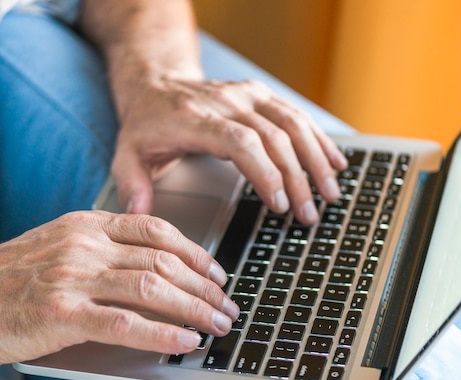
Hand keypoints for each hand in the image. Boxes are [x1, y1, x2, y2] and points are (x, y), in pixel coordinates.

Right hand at [0, 211, 237, 367]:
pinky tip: (185, 340)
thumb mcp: (57, 245)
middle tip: (226, 304)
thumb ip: (101, 249)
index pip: (156, 230)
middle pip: (163, 261)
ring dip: (194, 308)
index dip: (195, 251)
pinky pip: (126, 323)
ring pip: (153, 289)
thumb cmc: (7, 279)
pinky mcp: (62, 313)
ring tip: (217, 324)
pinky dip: (163, 333)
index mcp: (86, 224)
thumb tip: (151, 269)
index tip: (216, 271)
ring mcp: (74, 277)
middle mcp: (84, 246)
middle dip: (204, 286)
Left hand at [111, 77, 347, 223]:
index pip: (239, 142)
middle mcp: (225, 103)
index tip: (278, 205)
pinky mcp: (258, 95)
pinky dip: (317, 139)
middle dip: (296, 179)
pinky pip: (295, 114)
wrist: (156, 83)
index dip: (264, 172)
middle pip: (273, 137)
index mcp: (193, 119)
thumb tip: (140, 212)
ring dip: (315, 160)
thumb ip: (131, 184)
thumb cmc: (146, 123)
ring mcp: (245, 96)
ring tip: (331, 193)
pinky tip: (335, 161)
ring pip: (291, 124)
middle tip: (307, 215)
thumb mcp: (126, 153)